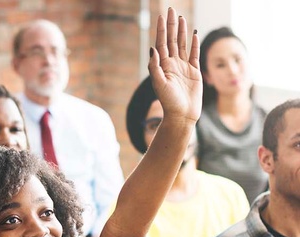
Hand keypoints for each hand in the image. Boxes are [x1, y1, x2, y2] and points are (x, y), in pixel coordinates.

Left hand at [149, 8, 201, 123]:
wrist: (182, 115)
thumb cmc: (169, 102)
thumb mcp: (159, 84)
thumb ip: (155, 67)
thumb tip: (153, 48)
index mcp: (163, 66)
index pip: (162, 43)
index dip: (161, 29)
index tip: (162, 16)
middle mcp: (172, 64)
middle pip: (171, 40)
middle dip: (171, 25)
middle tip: (171, 10)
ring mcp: (183, 67)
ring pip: (182, 44)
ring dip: (182, 31)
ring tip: (181, 18)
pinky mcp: (194, 72)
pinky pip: (194, 54)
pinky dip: (194, 44)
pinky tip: (194, 34)